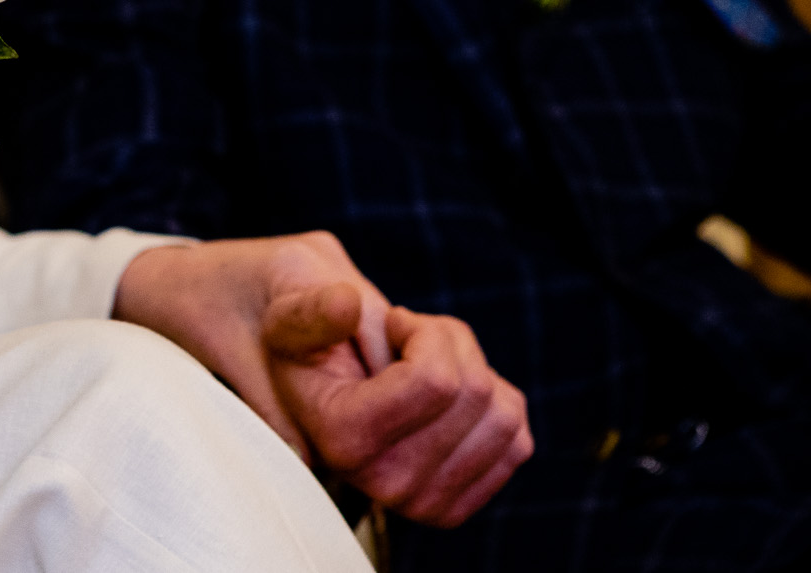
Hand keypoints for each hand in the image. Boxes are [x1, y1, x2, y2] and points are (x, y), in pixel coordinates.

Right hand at [267, 287, 531, 526]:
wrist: (312, 379)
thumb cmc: (305, 340)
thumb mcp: (292, 314)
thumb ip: (311, 310)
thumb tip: (345, 305)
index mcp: (342, 440)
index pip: (435, 381)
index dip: (423, 332)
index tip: (391, 323)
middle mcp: (384, 485)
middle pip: (473, 391)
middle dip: (448, 343)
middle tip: (407, 341)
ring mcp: (424, 503)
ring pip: (504, 414)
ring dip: (472, 370)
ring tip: (424, 367)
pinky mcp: (457, 506)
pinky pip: (518, 439)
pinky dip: (493, 402)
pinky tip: (446, 398)